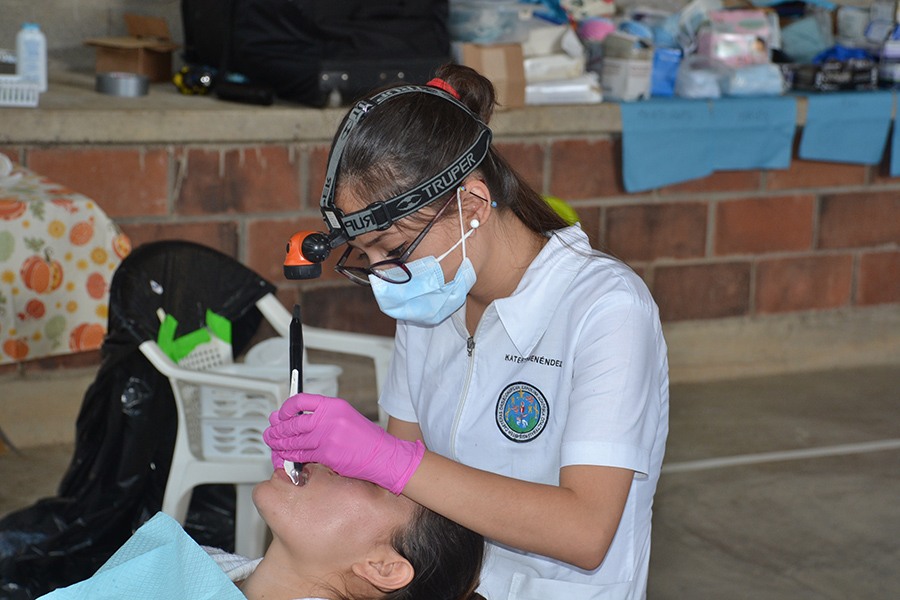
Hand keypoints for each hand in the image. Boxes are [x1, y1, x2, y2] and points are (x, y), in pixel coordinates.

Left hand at [264, 393, 424, 494]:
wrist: (384, 456)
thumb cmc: (367, 440)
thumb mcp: (346, 418)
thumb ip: (323, 417)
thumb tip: (296, 419)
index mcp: (335, 405)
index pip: (301, 401)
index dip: (286, 408)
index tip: (280, 414)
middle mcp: (330, 418)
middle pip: (294, 422)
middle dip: (278, 429)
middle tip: (271, 433)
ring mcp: (328, 436)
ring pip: (294, 440)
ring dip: (280, 444)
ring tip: (273, 444)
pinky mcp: (327, 454)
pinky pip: (302, 454)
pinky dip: (291, 456)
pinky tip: (286, 456)